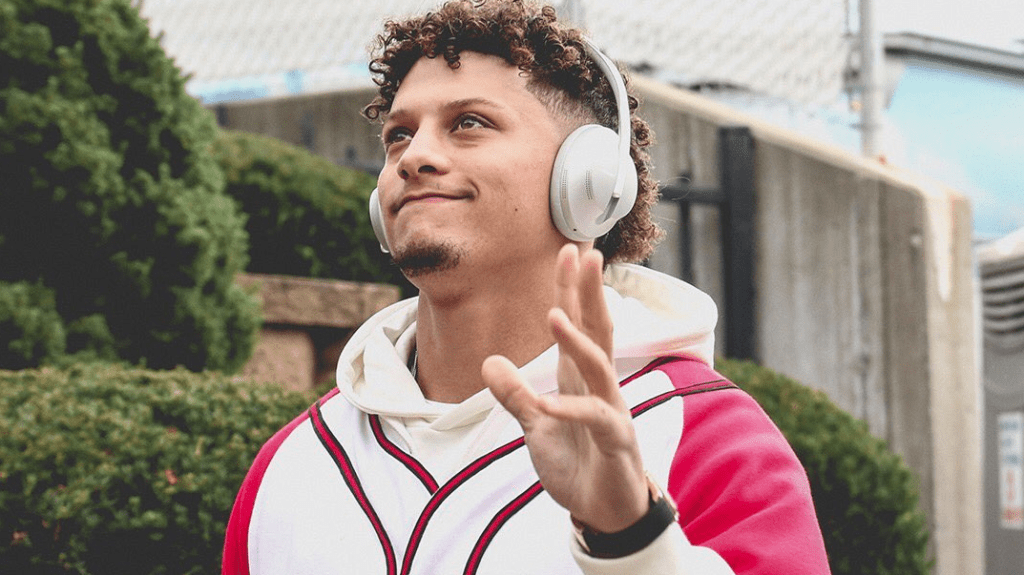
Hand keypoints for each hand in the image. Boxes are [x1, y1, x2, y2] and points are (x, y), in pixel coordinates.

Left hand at [481, 244, 647, 532]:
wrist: (606, 513)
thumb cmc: (577, 465)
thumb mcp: (536, 427)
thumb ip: (516, 395)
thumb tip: (489, 361)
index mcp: (579, 379)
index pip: (577, 324)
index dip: (570, 289)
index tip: (567, 251)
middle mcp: (599, 386)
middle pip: (597, 330)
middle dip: (588, 293)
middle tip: (583, 253)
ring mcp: (611, 411)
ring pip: (598, 366)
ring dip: (575, 340)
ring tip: (553, 316)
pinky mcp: (615, 441)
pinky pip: (594, 419)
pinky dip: (567, 410)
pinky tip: (543, 404)